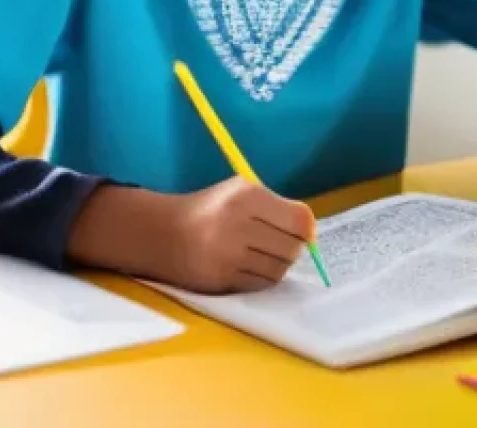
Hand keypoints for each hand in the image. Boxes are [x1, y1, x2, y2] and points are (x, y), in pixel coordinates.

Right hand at [67, 176, 313, 294]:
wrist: (165, 234)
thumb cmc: (213, 209)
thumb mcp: (241, 191)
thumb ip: (277, 207)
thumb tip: (311, 232)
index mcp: (247, 196)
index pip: (300, 219)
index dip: (306, 228)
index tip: (301, 230)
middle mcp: (238, 224)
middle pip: (293, 247)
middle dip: (292, 247)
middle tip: (279, 242)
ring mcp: (229, 255)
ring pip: (279, 269)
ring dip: (277, 264)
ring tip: (260, 253)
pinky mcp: (222, 280)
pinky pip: (261, 285)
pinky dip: (262, 278)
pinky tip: (248, 265)